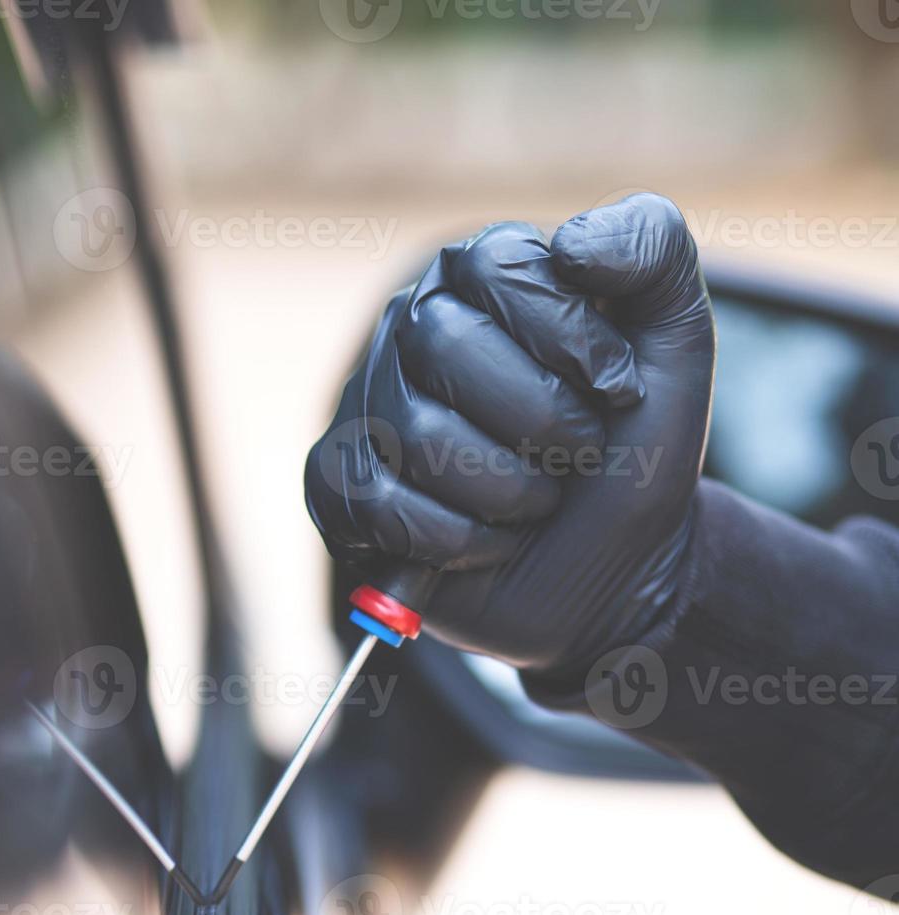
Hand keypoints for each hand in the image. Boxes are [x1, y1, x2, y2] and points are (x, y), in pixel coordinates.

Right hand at [305, 193, 715, 673]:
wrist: (616, 568)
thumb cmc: (633, 448)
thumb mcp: (674, 343)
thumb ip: (651, 249)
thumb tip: (571, 244)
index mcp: (479, 276)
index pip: (499, 267)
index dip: (573, 337)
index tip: (620, 389)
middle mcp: (410, 327)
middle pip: (446, 347)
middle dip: (542, 422)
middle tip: (577, 452)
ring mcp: (366, 406)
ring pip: (416, 435)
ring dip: (508, 492)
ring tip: (536, 501)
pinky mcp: (341, 484)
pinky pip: (375, 503)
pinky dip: (455, 539)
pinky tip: (485, 540)